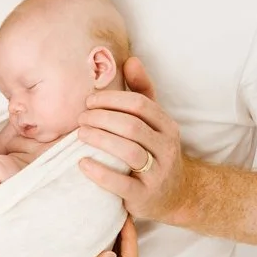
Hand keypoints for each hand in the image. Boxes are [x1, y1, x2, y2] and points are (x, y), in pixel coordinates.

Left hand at [77, 57, 193, 224]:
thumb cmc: (155, 151)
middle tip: (80, 118)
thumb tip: (131, 59)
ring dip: (100, 140)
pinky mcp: (145, 196)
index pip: (140, 104)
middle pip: (132, 126)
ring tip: (80, 135)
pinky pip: (122, 184)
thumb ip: (143, 91)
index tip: (89, 101)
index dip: (112, 99)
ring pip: (129, 152)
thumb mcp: (154, 122)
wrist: (176, 195)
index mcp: (167, 126)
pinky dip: (100, 172)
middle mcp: (167, 148)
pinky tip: (82, 163)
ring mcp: (158, 173)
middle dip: (102, 119)